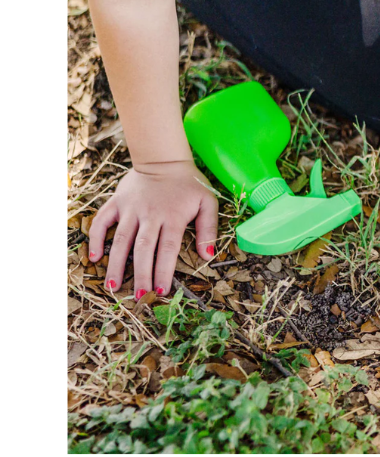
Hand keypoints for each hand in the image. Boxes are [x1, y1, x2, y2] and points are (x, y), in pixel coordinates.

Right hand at [87, 160, 217, 297]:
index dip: (163, 271)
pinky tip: (94, 257)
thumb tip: (208, 256)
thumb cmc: (189, 184)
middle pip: (143, 249)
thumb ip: (209, 229)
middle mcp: (150, 215)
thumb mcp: (207, 202)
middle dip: (141, 275)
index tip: (160, 291)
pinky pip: (102, 221)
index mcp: (172, 217)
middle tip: (139, 297)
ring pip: (121, 239)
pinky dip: (96, 238)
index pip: (167, 250)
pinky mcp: (117, 202)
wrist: (164, 159)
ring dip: (116, 264)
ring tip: (113, 286)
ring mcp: (131, 209)